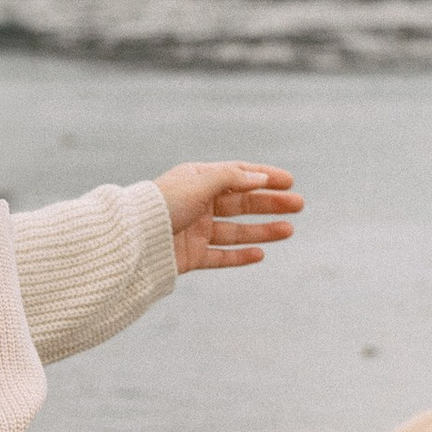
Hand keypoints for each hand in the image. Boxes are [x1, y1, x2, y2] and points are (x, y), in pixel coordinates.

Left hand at [159, 162, 301, 271]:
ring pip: (236, 231)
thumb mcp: (200, 183)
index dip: (264, 177)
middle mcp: (198, 203)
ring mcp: (195, 230)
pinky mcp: (191, 255)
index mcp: (198, 180)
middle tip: (299, 205)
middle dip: (270, 204)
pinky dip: (240, 256)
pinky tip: (261, 254)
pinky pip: (221, 256)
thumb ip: (232, 178)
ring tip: (289, 230)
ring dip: (263, 230)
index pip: (238, 174)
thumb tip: (261, 177)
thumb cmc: (162, 204)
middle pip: (241, 203)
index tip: (289, 181)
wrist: (132, 238)